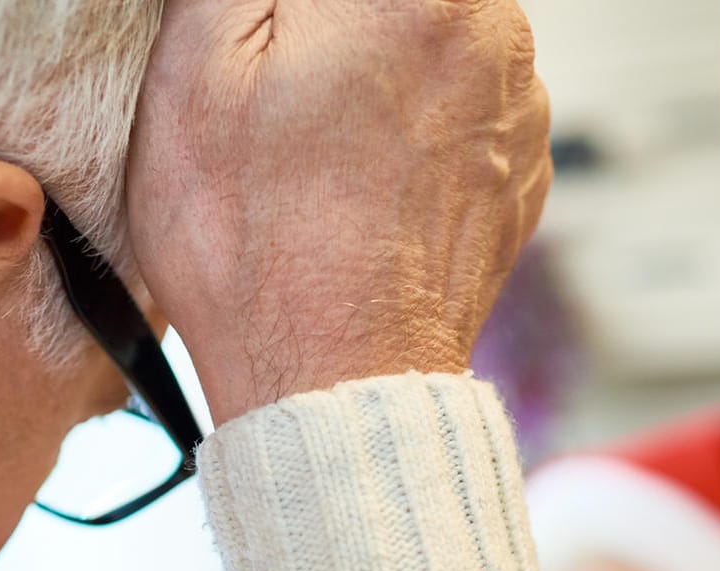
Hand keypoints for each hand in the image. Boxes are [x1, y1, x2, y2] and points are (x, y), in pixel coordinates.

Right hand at [126, 0, 552, 423]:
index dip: (296, 16)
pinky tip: (362, 179)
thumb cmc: (252, 245)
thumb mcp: (196, 66)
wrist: (328, 384)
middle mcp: (494, 33)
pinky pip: (467, 110)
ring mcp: (520, 110)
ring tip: (317, 144)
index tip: (279, 40)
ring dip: (381, 61)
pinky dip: (420, 124)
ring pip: (439, 37)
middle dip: (337, 28)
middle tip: (281, 90)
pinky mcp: (523, 176)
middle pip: (404, 0)